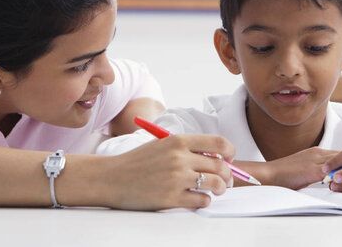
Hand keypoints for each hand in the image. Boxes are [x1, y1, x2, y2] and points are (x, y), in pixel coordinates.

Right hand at [103, 134, 233, 209]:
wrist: (111, 178)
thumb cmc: (138, 162)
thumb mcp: (162, 145)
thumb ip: (187, 148)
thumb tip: (217, 157)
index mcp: (178, 141)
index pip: (218, 143)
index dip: (230, 152)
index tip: (229, 158)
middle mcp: (179, 158)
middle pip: (221, 166)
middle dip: (228, 175)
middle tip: (226, 180)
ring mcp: (176, 179)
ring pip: (215, 184)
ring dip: (220, 189)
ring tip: (215, 190)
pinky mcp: (171, 198)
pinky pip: (201, 200)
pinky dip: (204, 200)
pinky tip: (197, 198)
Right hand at [265, 147, 336, 189]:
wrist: (268, 174)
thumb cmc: (282, 175)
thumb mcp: (303, 170)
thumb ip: (316, 172)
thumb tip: (329, 179)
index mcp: (316, 152)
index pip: (341, 154)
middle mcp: (318, 153)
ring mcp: (316, 160)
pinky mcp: (313, 170)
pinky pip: (335, 172)